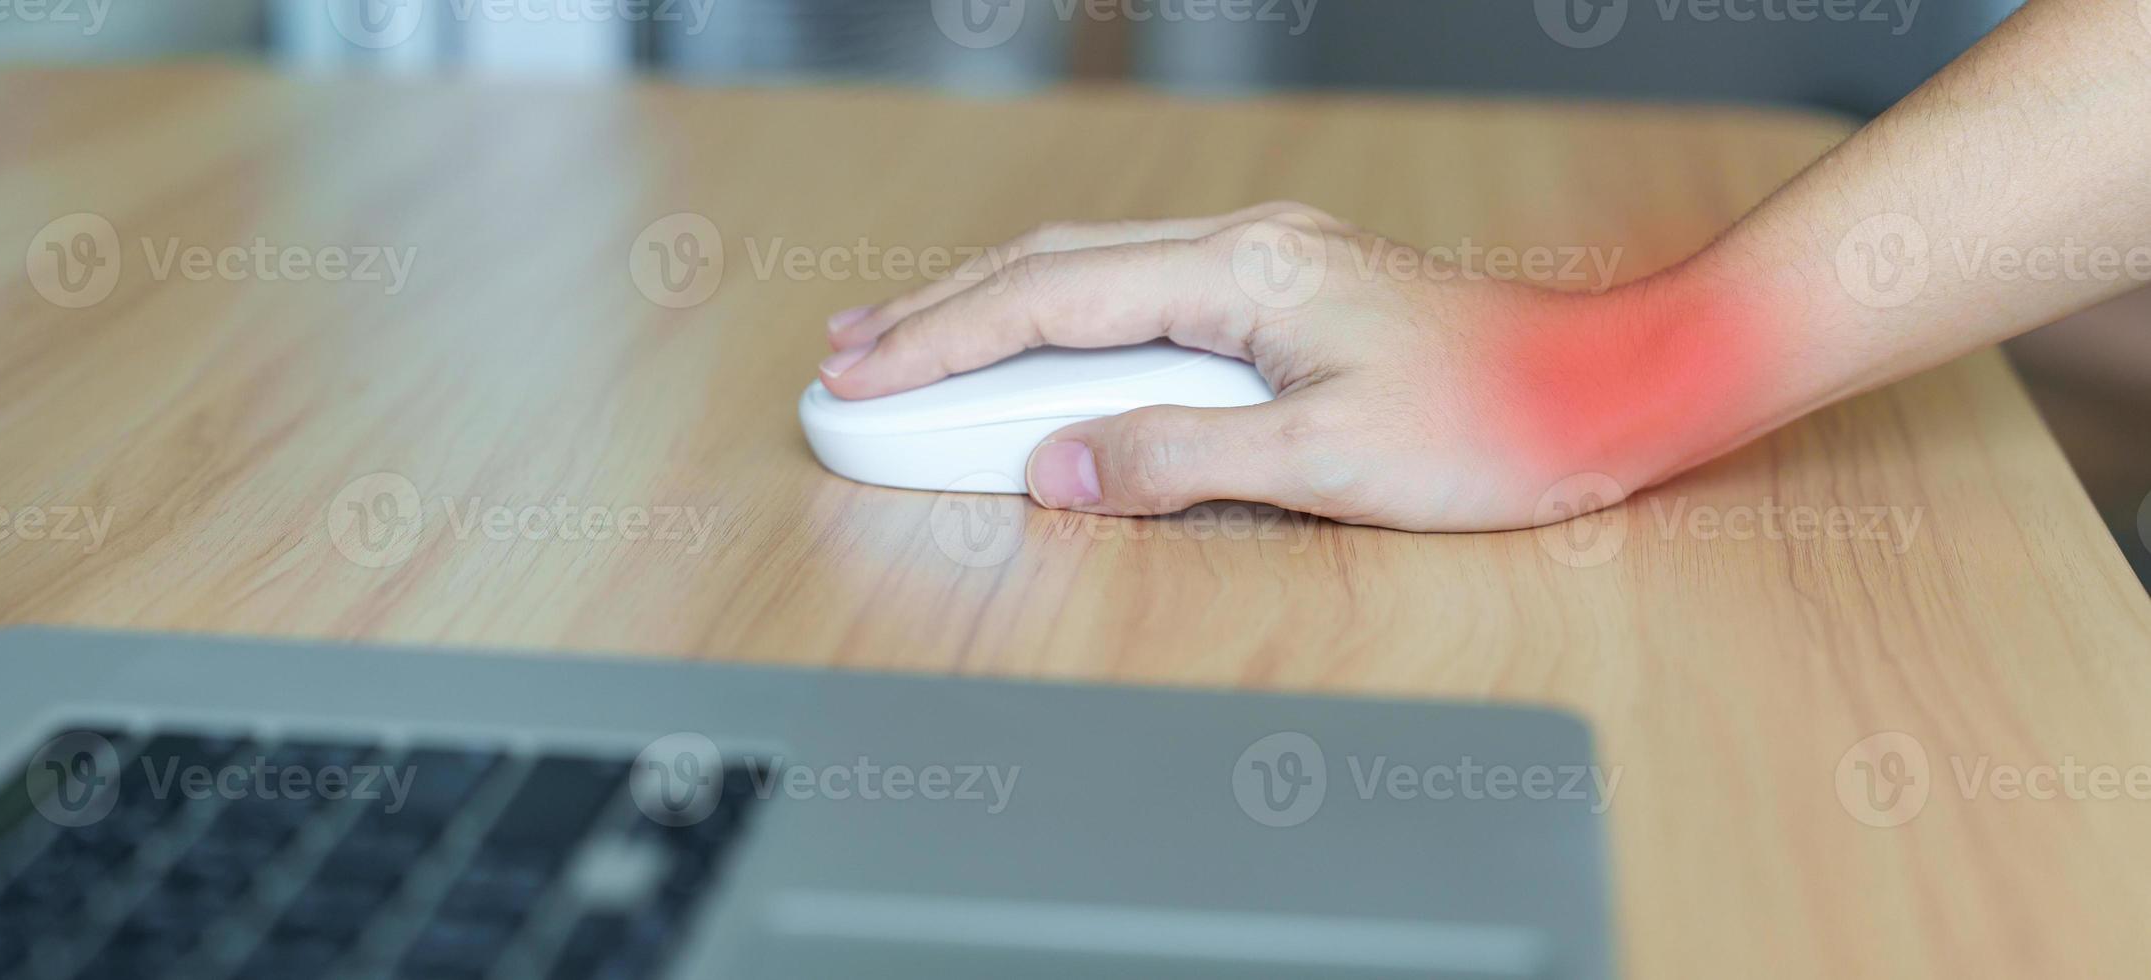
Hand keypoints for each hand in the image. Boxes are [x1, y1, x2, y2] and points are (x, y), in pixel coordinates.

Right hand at [816, 202, 1701, 531]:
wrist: (1615, 389)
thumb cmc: (1498, 424)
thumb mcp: (1327, 465)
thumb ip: (1176, 460)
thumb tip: (1052, 466)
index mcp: (1243, 272)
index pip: (1048, 301)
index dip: (939, 345)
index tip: (859, 382)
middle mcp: (1247, 248)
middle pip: (1051, 268)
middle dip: (938, 315)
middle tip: (849, 359)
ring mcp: (1268, 264)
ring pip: (1091, 274)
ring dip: (992, 311)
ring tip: (910, 347)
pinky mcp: (1289, 293)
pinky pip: (1140, 295)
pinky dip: (1065, 323)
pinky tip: (1042, 350)